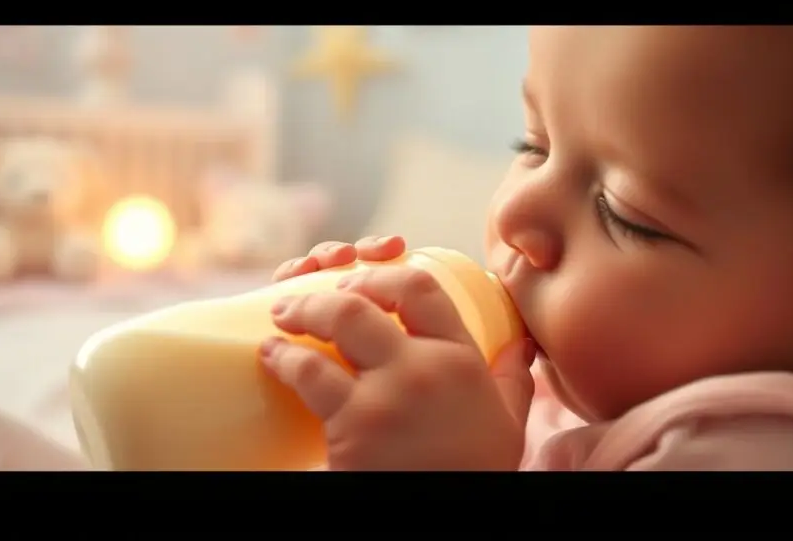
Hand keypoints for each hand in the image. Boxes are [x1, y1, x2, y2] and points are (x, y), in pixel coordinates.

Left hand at [263, 235, 534, 470]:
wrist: (451, 526)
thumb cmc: (474, 475)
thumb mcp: (507, 423)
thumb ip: (511, 380)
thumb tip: (520, 344)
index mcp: (460, 360)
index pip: (420, 290)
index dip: (383, 276)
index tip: (360, 281)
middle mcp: (423, 369)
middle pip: (364, 303)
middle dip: (326, 293)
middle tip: (305, 301)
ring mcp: (385, 396)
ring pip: (334, 325)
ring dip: (298, 315)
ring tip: (280, 321)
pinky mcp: (353, 426)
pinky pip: (308, 374)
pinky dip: (283, 359)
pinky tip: (271, 356)